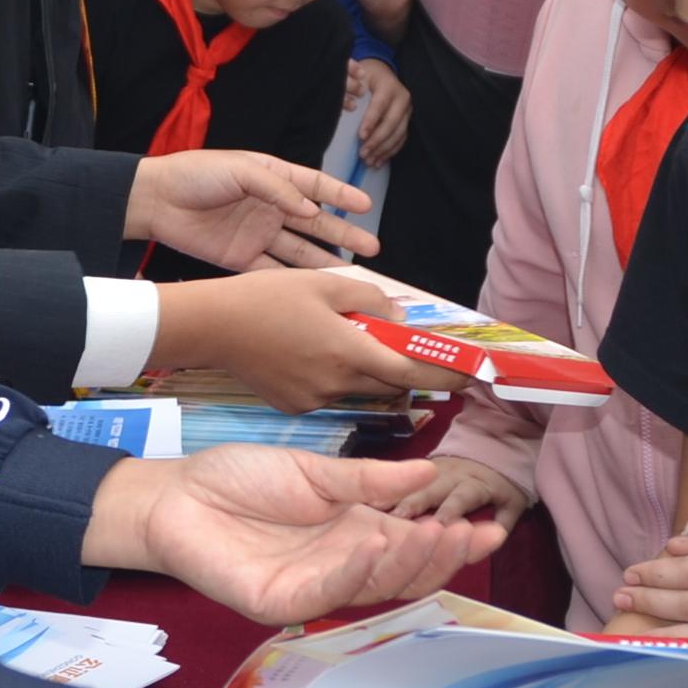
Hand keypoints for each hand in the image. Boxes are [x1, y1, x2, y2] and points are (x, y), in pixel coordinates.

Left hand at [85, 448, 505, 623]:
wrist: (176, 494)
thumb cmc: (239, 480)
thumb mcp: (314, 472)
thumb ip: (369, 480)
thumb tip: (428, 471)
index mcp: (353, 534)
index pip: (413, 544)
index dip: (451, 540)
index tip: (490, 525)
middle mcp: (340, 567)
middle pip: (403, 574)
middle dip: (443, 557)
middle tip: (475, 534)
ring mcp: (313, 590)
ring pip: (373, 586)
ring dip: (409, 563)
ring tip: (438, 534)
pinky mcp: (281, 604)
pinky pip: (326, 591)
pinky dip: (355, 571)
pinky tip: (378, 544)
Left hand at [128, 149, 378, 268]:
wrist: (156, 200)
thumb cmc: (195, 174)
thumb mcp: (240, 169)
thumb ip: (276, 188)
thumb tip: (308, 207)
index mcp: (273, 177)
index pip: (316, 186)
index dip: (341, 195)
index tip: (366, 205)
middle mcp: (271, 207)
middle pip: (315, 223)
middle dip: (344, 234)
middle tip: (372, 247)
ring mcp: (259, 234)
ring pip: (300, 250)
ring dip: (326, 261)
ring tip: (354, 274)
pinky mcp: (242, 257)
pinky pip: (275, 270)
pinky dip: (295, 280)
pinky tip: (315, 289)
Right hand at [154, 268, 452, 412]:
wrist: (211, 327)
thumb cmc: (266, 297)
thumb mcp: (324, 282)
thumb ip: (371, 300)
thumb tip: (401, 317)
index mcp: (349, 350)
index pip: (415, 370)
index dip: (450, 374)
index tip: (476, 373)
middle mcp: (337, 382)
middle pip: (394, 384)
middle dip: (412, 370)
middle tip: (422, 351)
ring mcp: (315, 399)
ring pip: (363, 390)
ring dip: (374, 372)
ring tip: (359, 343)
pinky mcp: (295, 406)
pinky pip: (332, 394)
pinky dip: (339, 377)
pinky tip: (318, 353)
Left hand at [343, 59, 409, 164]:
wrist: (382, 72)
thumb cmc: (366, 76)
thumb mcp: (359, 76)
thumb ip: (352, 87)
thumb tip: (344, 105)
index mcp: (389, 86)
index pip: (380, 105)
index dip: (371, 121)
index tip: (360, 136)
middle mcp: (402, 98)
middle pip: (392, 123)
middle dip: (377, 140)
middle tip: (363, 153)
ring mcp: (407, 111)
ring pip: (398, 134)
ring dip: (383, 150)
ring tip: (369, 161)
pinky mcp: (407, 121)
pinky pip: (401, 139)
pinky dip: (390, 152)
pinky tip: (378, 161)